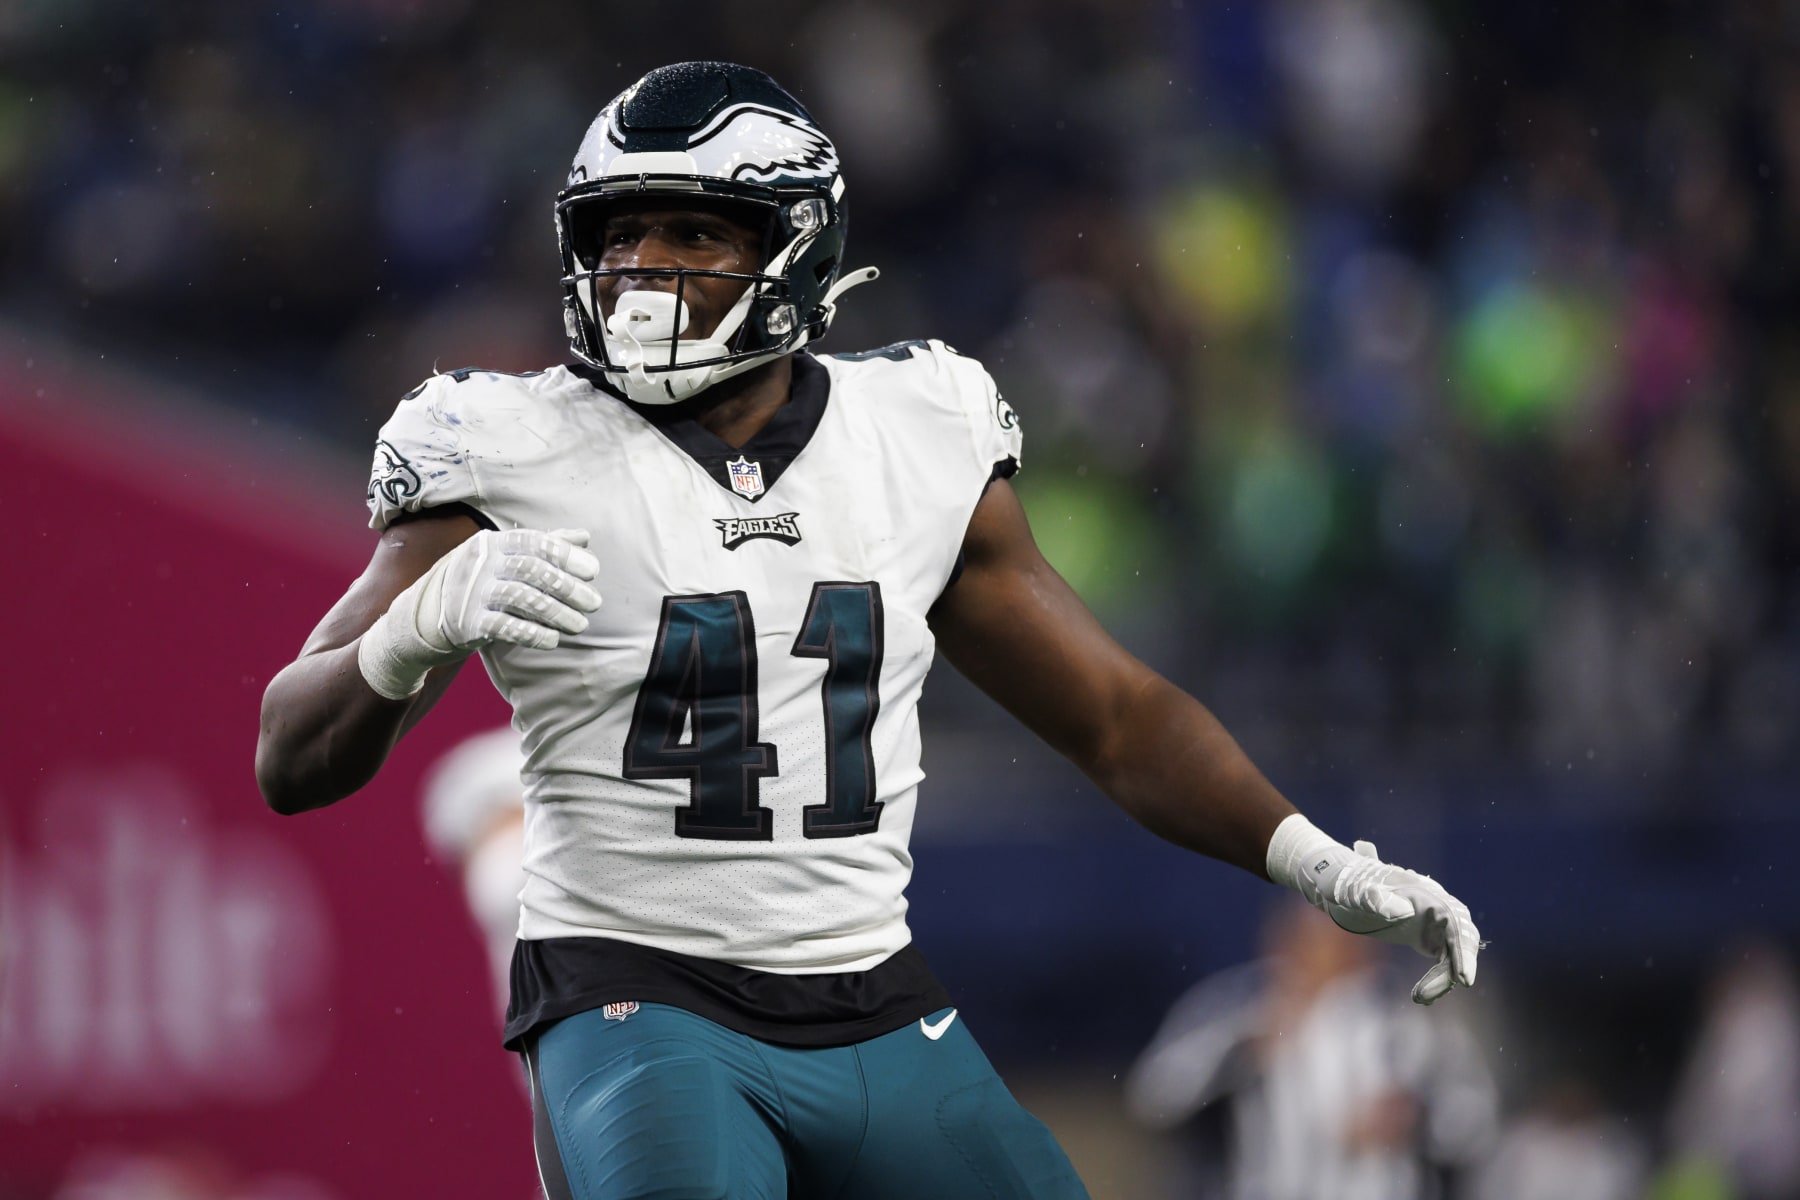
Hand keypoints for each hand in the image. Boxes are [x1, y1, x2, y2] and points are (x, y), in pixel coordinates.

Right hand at [422, 528, 601, 652]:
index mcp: (494, 542)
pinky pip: (504, 626)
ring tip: (580, 625)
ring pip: (520, 598)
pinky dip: (532, 633)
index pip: (533, 541)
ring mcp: (472, 592)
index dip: (565, 554)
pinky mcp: (467, 622)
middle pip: (530, 569)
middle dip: (567, 587)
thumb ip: (546, 545)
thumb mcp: (507, 557)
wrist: (430, 612)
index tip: (592, 571)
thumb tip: (584, 537)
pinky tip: (553, 639)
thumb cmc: (483, 580)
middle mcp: (481, 563)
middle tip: (594, 603)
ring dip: (556, 613)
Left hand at [1320, 840, 1480, 1003]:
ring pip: (1453, 956)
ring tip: (1420, 998)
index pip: (1455, 922)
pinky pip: (1443, 963)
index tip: (1464, 978)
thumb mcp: (1358, 892)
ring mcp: (1436, 926)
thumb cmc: (1353, 886)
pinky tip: (1421, 996)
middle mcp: (1438, 909)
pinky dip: (1436, 981)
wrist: (1346, 888)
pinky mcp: (1429, 940)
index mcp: (1427, 894)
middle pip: (1462, 940)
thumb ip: (1376, 900)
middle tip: (1441, 992)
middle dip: (1457, 967)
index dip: (1462, 950)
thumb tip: (1402, 912)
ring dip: (1443, 980)